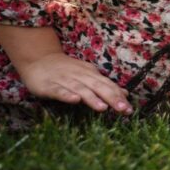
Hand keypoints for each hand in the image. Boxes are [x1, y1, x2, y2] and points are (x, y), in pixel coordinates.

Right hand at [18, 54, 132, 113]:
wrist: (39, 59)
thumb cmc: (67, 71)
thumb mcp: (88, 75)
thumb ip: (105, 85)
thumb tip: (124, 94)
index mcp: (91, 74)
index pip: (108, 84)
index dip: (119, 96)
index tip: (130, 109)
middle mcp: (80, 75)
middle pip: (98, 86)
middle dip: (112, 97)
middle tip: (123, 109)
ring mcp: (64, 79)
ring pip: (80, 89)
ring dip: (92, 98)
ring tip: (103, 108)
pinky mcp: (49, 85)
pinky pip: (59, 90)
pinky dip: (67, 95)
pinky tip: (75, 100)